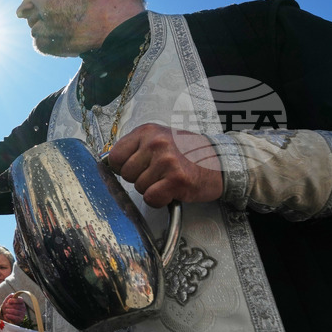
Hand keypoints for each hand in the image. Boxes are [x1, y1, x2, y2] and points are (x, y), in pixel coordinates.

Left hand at [0, 296, 26, 324]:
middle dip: (9, 306)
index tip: (8, 301)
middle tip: (5, 307)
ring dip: (9, 311)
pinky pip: (15, 317)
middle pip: (16, 306)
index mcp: (21, 302)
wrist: (5, 315)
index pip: (20, 300)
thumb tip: (13, 295)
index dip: (14, 300)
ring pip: (15, 311)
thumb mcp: (7, 301)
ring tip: (5, 311)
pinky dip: (10, 316)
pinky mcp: (21, 319)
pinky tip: (6, 315)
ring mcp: (23, 313)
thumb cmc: (7, 307)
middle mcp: (23, 307)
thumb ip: (10, 296)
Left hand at [107, 123, 223, 207]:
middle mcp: (155, 143)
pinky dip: (160, 200)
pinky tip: (172, 191)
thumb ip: (136, 147)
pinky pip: (151, 198)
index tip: (137, 169)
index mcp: (147, 131)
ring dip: (152, 189)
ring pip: (139, 187)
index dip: (124, 167)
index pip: (115, 156)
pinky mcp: (176, 179)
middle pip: (126, 174)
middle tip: (159, 175)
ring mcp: (166, 160)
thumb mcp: (160, 139)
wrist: (222, 162)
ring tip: (169, 180)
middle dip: (140, 179)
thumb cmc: (190, 153)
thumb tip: (108, 161)